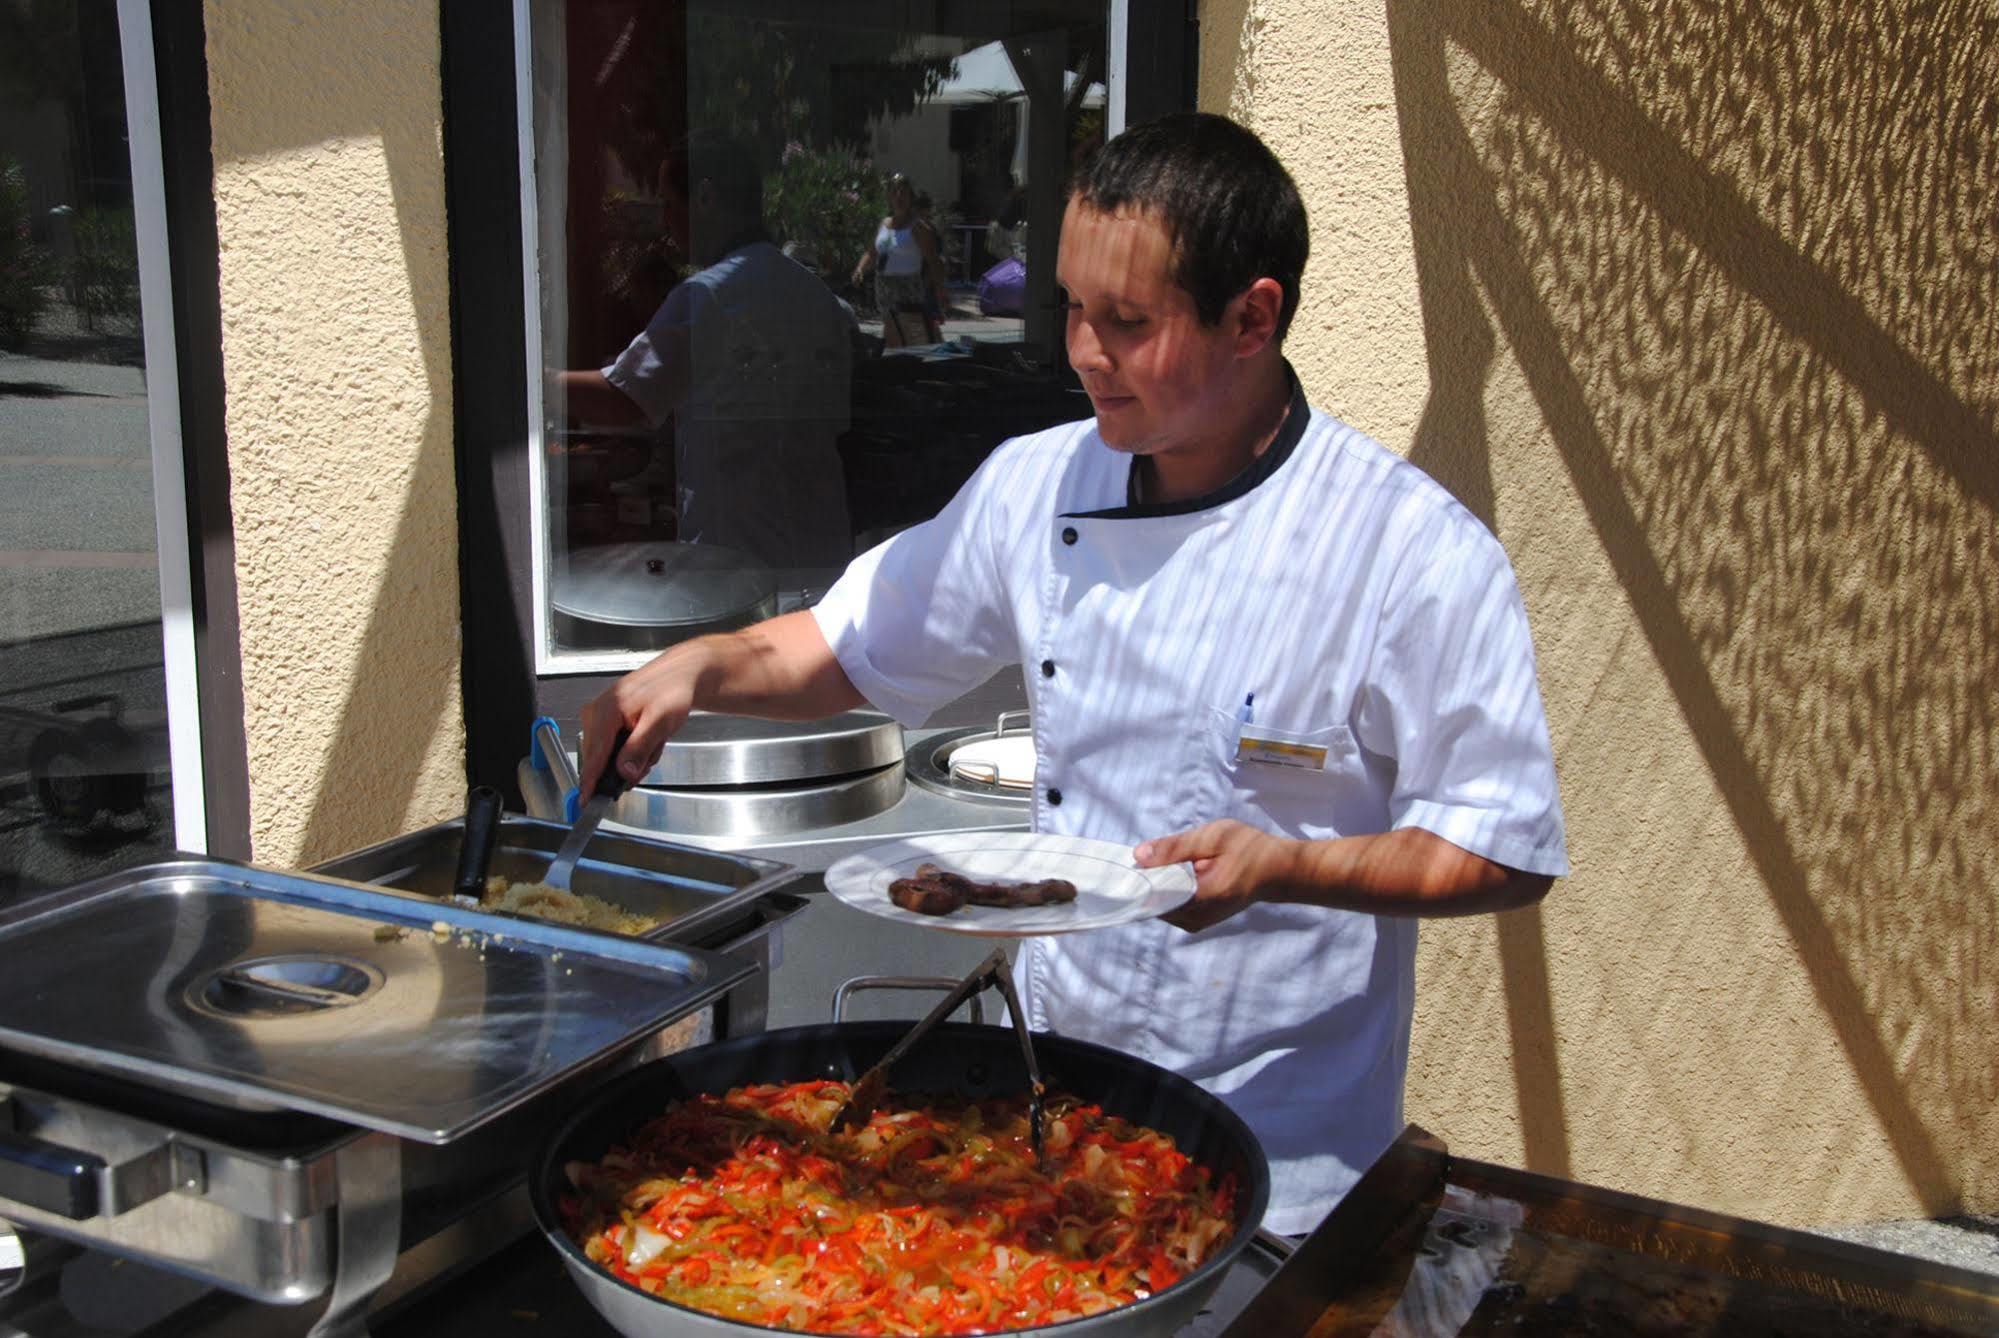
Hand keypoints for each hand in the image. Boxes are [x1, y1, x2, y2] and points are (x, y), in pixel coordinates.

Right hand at [575, 648, 705, 799]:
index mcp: (606, 711)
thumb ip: (639, 748)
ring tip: (654, 740)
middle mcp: (596, 712)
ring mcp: (599, 714)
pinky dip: (634, 747)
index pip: (594, 756)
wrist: (681, 674)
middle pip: (600, 758)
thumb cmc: (672, 690)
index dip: (591, 782)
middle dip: (627, 765)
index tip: (587, 801)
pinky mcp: (606, 717)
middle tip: (650, 754)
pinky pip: (614, 745)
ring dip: (634, 756)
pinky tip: (649, 738)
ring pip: (610, 754)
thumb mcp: (659, 723)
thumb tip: (623, 772)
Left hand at [1135, 820, 1298, 932]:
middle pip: (1152, 904)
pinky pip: (1169, 908)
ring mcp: (1197, 923)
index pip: (1153, 897)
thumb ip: (1174, 848)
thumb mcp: (1212, 838)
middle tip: (1140, 857)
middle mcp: (1197, 918)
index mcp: (1202, 898)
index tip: (1124, 864)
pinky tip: (1168, 873)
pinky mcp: (1197, 921)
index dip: (1135, 880)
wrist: (1277, 871)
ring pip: (1158, 907)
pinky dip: (1164, 892)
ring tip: (1157, 862)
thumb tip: (1138, 856)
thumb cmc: (1248, 849)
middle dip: (1143, 882)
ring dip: (1153, 887)